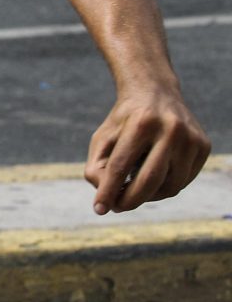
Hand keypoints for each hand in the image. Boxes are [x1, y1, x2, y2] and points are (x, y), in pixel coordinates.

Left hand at [85, 87, 210, 214]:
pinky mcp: (204, 146)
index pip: (121, 165)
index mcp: (142, 123)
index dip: (108, 190)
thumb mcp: (103, 138)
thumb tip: (104, 200)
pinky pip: (183, 181)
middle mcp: (171, 129)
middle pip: (150, 179)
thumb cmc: (123, 121)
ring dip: (149, 196)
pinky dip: (165, 188)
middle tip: (117, 207)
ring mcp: (191, 138)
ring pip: (170, 185)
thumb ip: (97, 168)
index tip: (98, 208)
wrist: (155, 92)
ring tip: (133, 191)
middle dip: (130, 200)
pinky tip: (151, 181)